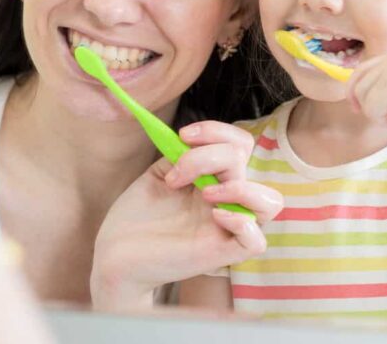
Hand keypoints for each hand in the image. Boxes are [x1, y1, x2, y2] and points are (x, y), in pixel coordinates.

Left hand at [91, 121, 282, 309]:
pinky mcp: (222, 254)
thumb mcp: (159, 174)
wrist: (114, 252)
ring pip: (271, 202)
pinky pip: (256, 240)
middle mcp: (226, 200)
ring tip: (204, 193)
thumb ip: (181, 154)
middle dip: (208, 156)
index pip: (240, 144)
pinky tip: (214, 216)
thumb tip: (192, 136)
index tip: (184, 136)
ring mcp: (227, 227)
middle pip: (245, 161)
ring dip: (239, 187)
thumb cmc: (137, 215)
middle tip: (175, 176)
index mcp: (214, 178)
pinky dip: (241, 222)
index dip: (217, 132)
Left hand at [346, 50, 386, 126]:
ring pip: (363, 98)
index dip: (354, 89)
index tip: (357, 105)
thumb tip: (352, 94)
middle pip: (357, 83)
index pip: (362, 69)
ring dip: (379, 114)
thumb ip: (384, 85)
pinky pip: (372, 109)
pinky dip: (385, 121)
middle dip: (367, 105)